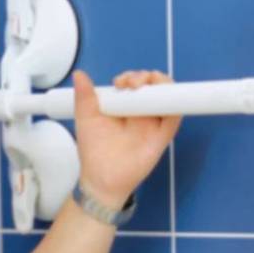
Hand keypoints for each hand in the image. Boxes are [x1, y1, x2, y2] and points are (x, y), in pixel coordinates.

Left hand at [72, 69, 181, 208]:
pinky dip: (174, 105)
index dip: (131, 77)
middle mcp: (140, 112)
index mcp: (123, 106)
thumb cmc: (93, 151)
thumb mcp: (86, 120)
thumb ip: (84, 97)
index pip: (134, 83)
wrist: (101, 178)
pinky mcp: (162, 136)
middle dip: (146, 77)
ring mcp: (153, 123)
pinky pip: (174, 117)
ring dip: (162, 85)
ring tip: (148, 85)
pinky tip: (165, 98)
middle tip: (131, 84)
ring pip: (166, 96)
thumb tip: (78, 73)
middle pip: (153, 86)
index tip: (120, 82)